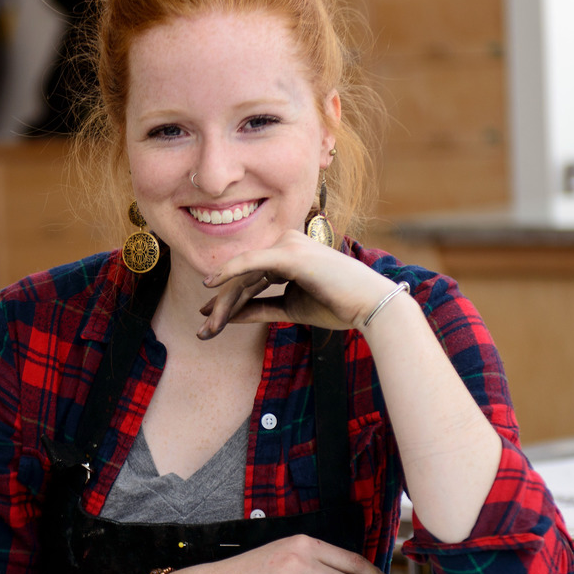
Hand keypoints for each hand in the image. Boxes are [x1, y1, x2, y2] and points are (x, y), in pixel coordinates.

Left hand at [197, 230, 402, 338]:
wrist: (370, 306)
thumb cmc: (338, 306)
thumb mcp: (291, 309)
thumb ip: (262, 307)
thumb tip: (232, 315)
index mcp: (289, 254)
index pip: (252, 277)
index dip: (229, 299)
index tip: (210, 320)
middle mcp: (287, 242)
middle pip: (244, 276)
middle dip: (222, 304)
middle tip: (203, 331)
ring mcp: (289, 244)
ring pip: (245, 274)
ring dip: (224, 302)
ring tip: (207, 326)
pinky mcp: (290, 253)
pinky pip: (252, 263)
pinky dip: (230, 272)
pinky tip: (211, 285)